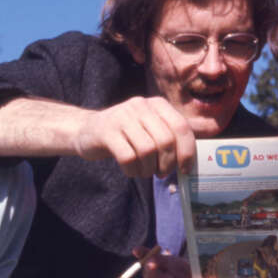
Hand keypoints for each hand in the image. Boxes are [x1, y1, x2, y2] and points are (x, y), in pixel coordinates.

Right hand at [74, 97, 195, 177]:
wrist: (88, 131)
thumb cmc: (126, 135)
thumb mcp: (149, 129)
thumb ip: (169, 139)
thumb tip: (189, 164)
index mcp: (157, 104)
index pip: (181, 127)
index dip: (187, 152)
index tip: (185, 170)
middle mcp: (141, 106)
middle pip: (166, 140)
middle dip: (167, 164)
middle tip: (161, 173)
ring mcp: (122, 117)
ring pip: (147, 150)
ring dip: (149, 169)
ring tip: (144, 172)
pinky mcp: (107, 132)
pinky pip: (128, 157)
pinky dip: (133, 171)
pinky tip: (131, 171)